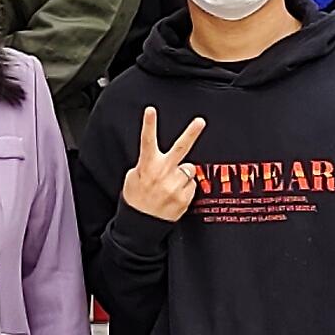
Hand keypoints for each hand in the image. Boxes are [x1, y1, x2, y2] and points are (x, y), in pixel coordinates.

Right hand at [121, 108, 206, 222]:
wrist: (141, 224)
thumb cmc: (137, 198)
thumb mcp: (134, 177)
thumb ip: (148, 164)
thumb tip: (162, 160)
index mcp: (147, 166)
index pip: (147, 141)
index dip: (149, 124)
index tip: (150, 110)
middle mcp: (163, 173)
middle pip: (180, 148)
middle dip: (191, 133)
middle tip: (200, 121)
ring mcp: (175, 186)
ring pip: (189, 170)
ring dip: (182, 175)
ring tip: (170, 186)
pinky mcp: (185, 197)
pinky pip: (192, 186)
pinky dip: (185, 188)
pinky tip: (174, 195)